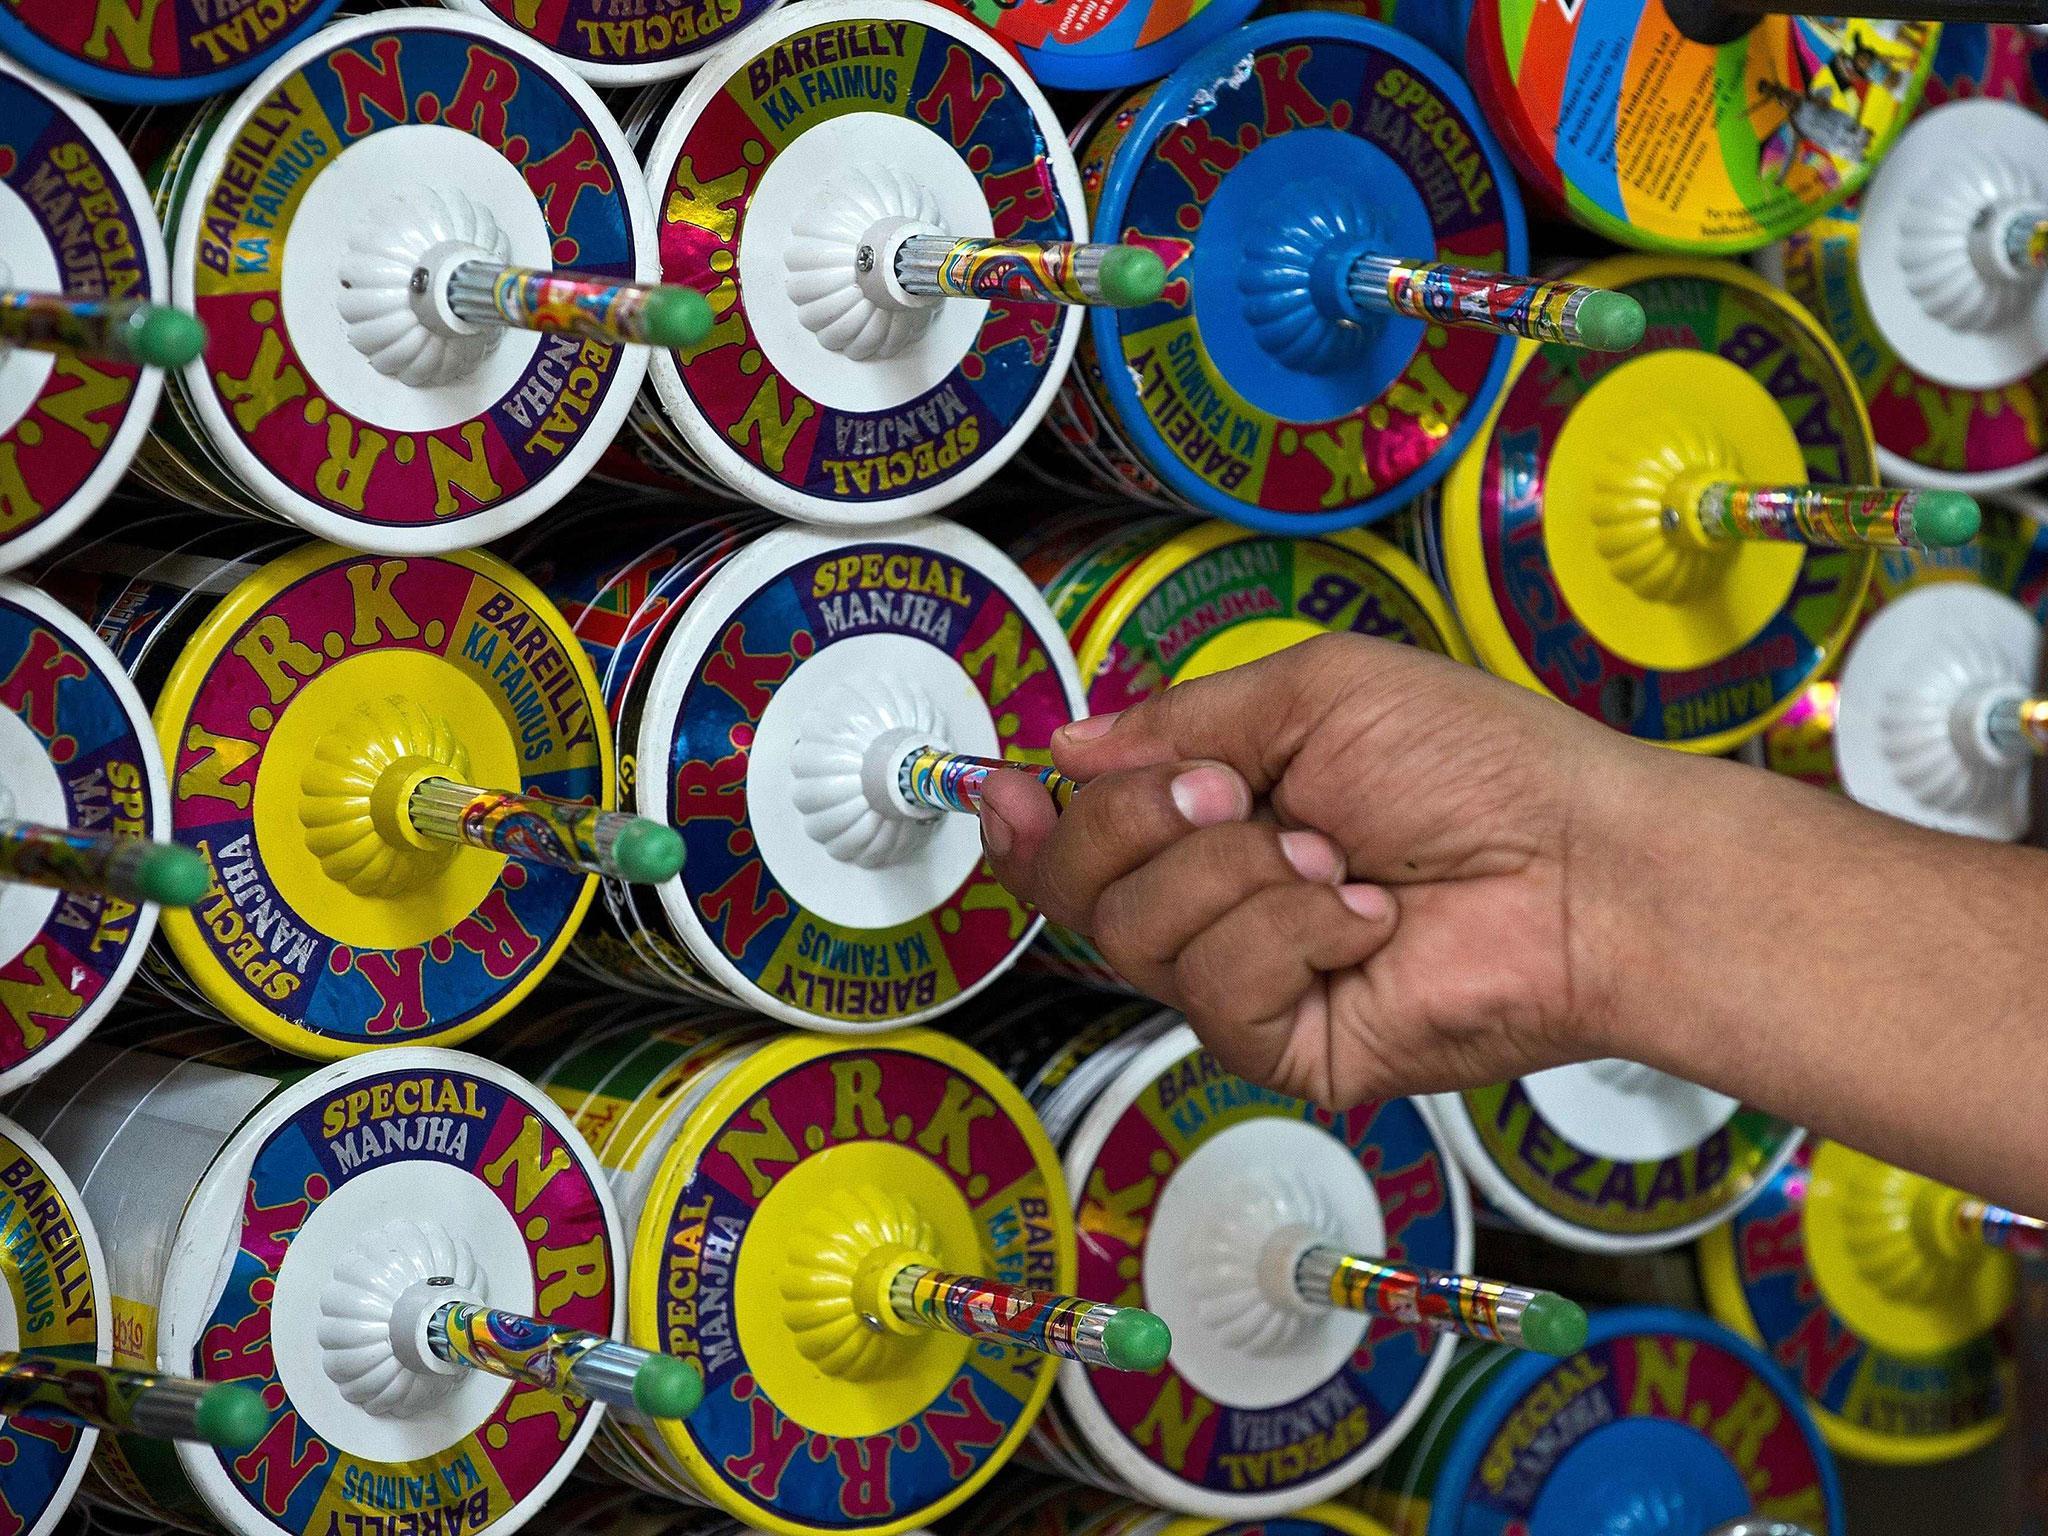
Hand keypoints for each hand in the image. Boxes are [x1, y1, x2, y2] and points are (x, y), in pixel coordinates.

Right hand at [978, 635, 1643, 1106]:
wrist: (1585, 863)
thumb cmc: (1482, 766)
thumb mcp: (1313, 692)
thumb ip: (1177, 719)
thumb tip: (1069, 745)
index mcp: (1217, 815)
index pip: (1077, 840)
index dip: (1027, 821)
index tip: (1005, 786)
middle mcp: (1220, 901)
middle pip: (1080, 887)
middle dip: (1149, 819)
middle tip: (1241, 793)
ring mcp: (1249, 980)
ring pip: (1140, 933)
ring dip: (1245, 872)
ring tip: (1340, 858)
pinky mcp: (1285, 1048)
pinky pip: (1220, 987)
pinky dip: (1297, 932)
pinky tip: (1367, 919)